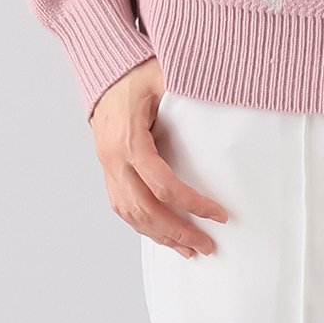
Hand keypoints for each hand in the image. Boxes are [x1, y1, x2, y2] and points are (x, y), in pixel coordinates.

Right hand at [89, 55, 229, 257]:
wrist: (105, 73)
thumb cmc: (135, 73)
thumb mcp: (163, 75)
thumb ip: (185, 91)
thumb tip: (219, 97)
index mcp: (129, 139)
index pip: (161, 183)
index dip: (190, 203)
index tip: (217, 213)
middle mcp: (114, 159)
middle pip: (144, 209)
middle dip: (176, 232)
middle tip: (205, 245)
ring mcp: (108, 167)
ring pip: (130, 215)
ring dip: (159, 235)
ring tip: (188, 249)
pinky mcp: (108, 170)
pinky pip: (122, 207)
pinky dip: (142, 225)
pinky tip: (161, 234)